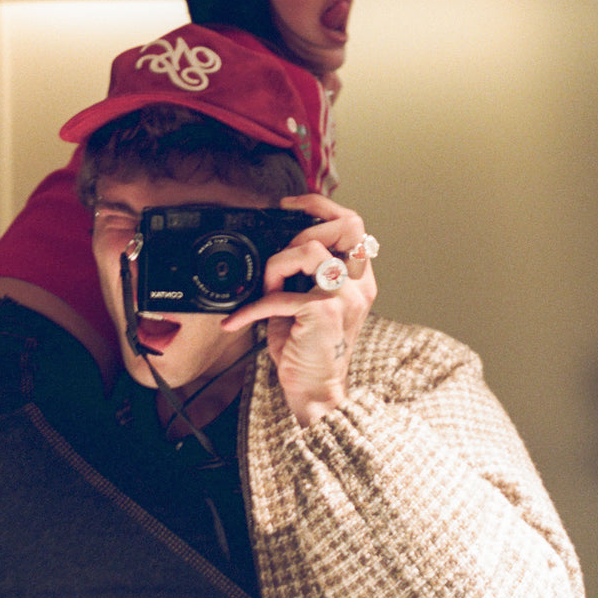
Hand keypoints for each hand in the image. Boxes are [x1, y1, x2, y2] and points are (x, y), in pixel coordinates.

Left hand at [223, 193, 375, 425]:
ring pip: (310, 250)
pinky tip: (238, 320)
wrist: (315, 392)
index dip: (321, 206)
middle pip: (348, 225)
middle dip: (304, 228)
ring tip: (266, 289)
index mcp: (358, 279)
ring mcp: (345, 297)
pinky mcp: (324, 313)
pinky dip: (252, 307)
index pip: (353, 225)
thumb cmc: (306, 351)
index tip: (290, 205)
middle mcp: (359, 284)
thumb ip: (300, 276)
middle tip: (280, 256)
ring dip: (277, 265)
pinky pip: (280, 296)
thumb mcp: (305, 305)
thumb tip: (272, 249)